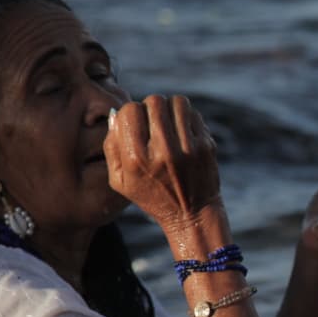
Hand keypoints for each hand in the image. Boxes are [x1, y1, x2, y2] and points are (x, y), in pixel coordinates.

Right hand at [104, 96, 221, 230]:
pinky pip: (193, 114)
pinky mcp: (206, 146)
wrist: (192, 215)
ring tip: (168, 124)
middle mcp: (163, 151)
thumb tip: (114, 114)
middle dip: (151, 108)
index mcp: (137, 159)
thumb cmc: (151, 196)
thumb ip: (111, 146)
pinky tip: (182, 133)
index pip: (130, 111)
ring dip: (170, 109)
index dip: (131, 113)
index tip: (136, 125)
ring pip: (177, 102)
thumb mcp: (120, 180)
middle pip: (154, 101)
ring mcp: (188, 147)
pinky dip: (186, 118)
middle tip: (153, 123)